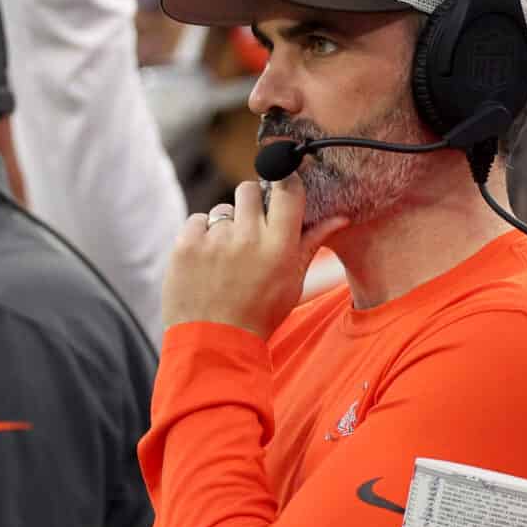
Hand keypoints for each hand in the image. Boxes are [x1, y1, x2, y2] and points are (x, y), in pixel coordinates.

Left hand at [163, 177, 344, 340]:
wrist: (214, 343)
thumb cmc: (260, 314)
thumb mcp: (293, 282)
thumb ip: (312, 244)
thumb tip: (340, 218)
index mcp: (280, 245)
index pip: (286, 188)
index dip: (283, 182)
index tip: (279, 188)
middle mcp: (248, 237)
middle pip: (249, 190)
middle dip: (250, 204)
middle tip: (249, 230)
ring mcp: (214, 240)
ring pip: (223, 209)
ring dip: (225, 226)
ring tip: (226, 257)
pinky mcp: (186, 245)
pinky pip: (197, 220)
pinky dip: (201, 236)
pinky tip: (207, 262)